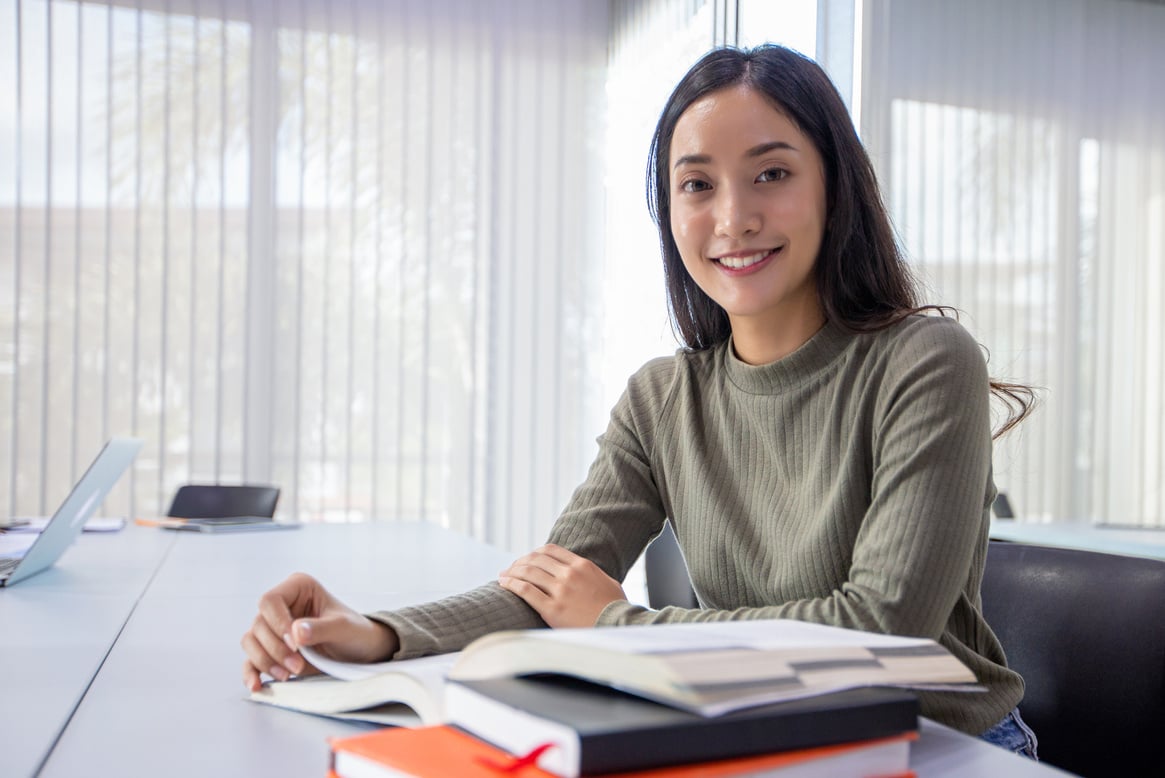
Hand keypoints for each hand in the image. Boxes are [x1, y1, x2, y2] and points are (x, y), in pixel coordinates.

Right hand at [240, 572, 398, 691]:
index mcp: (298, 588)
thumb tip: (296, 631)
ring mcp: (274, 628)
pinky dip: (251, 673)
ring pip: (251, 642)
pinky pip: (250, 659)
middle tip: (297, 666)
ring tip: (287, 675)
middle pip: (259, 624)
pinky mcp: (271, 650)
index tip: (295, 644)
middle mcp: (282, 605)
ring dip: (266, 661)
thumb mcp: (344, 628)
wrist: (360, 651)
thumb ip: (322, 628)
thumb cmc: (355, 632)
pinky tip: (257, 686)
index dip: (278, 624)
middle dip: (276, 649)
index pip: (270, 601)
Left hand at [498, 544, 626, 627]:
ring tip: (503, 575)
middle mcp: (569, 574)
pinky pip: (526, 590)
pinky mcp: (552, 609)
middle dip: (520, 562)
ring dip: (512, 572)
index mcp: (582, 565)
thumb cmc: (615, 608)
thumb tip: (584, 573)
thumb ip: (591, 574)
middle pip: (536, 559)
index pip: (551, 550)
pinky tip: (504, 584)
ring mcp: (560, 591)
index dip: (535, 553)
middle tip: (511, 568)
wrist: (618, 627)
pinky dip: (512, 584)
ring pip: (528, 572)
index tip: (527, 559)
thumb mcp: (607, 582)